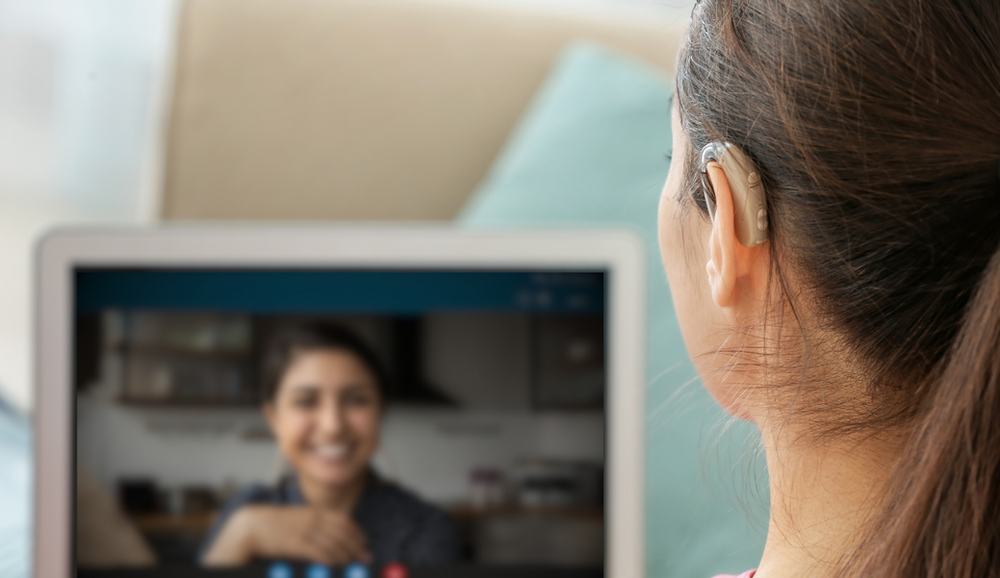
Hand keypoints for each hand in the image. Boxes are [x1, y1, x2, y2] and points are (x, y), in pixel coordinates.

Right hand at [204, 505, 371, 565]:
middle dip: (357, 546)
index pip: (344, 520)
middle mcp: (314, 519)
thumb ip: (315, 522)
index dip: (356, 532)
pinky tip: (337, 566)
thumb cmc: (274, 523)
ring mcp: (306, 531)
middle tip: (366, 557)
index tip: (364, 541)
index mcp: (315, 510)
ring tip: (355, 564)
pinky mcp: (296, 544)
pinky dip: (332, 561)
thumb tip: (331, 533)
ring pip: (334, 545)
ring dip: (347, 556)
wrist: (250, 524)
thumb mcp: (298, 517)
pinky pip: (320, 554)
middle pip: (343, 533)